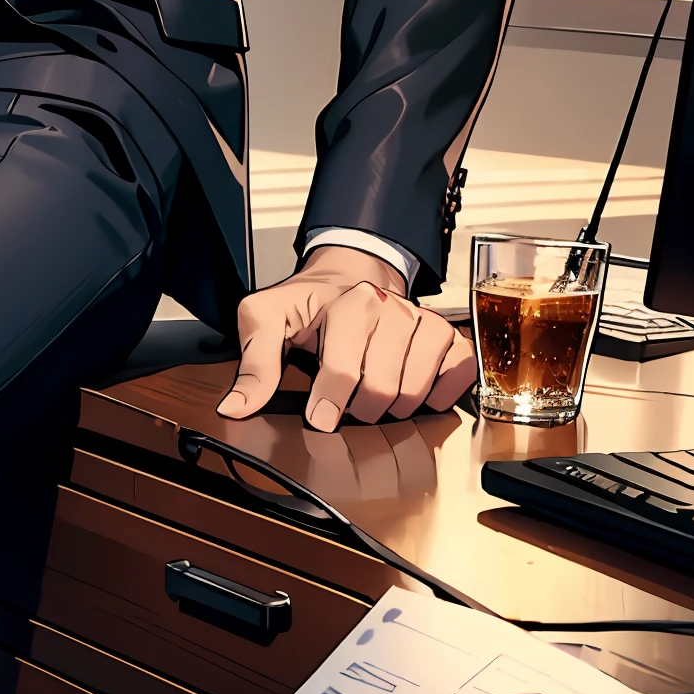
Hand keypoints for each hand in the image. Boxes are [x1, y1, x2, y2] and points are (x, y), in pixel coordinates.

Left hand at [217, 245, 474, 432]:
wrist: (346, 276)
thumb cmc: (306, 303)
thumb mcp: (264, 320)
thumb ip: (253, 364)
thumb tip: (236, 407)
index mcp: (346, 302)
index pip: (342, 370)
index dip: (328, 404)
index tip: (320, 417)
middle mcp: (388, 307)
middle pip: (382, 388)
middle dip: (359, 408)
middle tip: (346, 401)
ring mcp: (420, 320)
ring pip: (416, 390)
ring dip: (392, 407)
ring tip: (371, 394)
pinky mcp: (445, 334)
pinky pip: (457, 374)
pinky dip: (438, 394)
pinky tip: (413, 391)